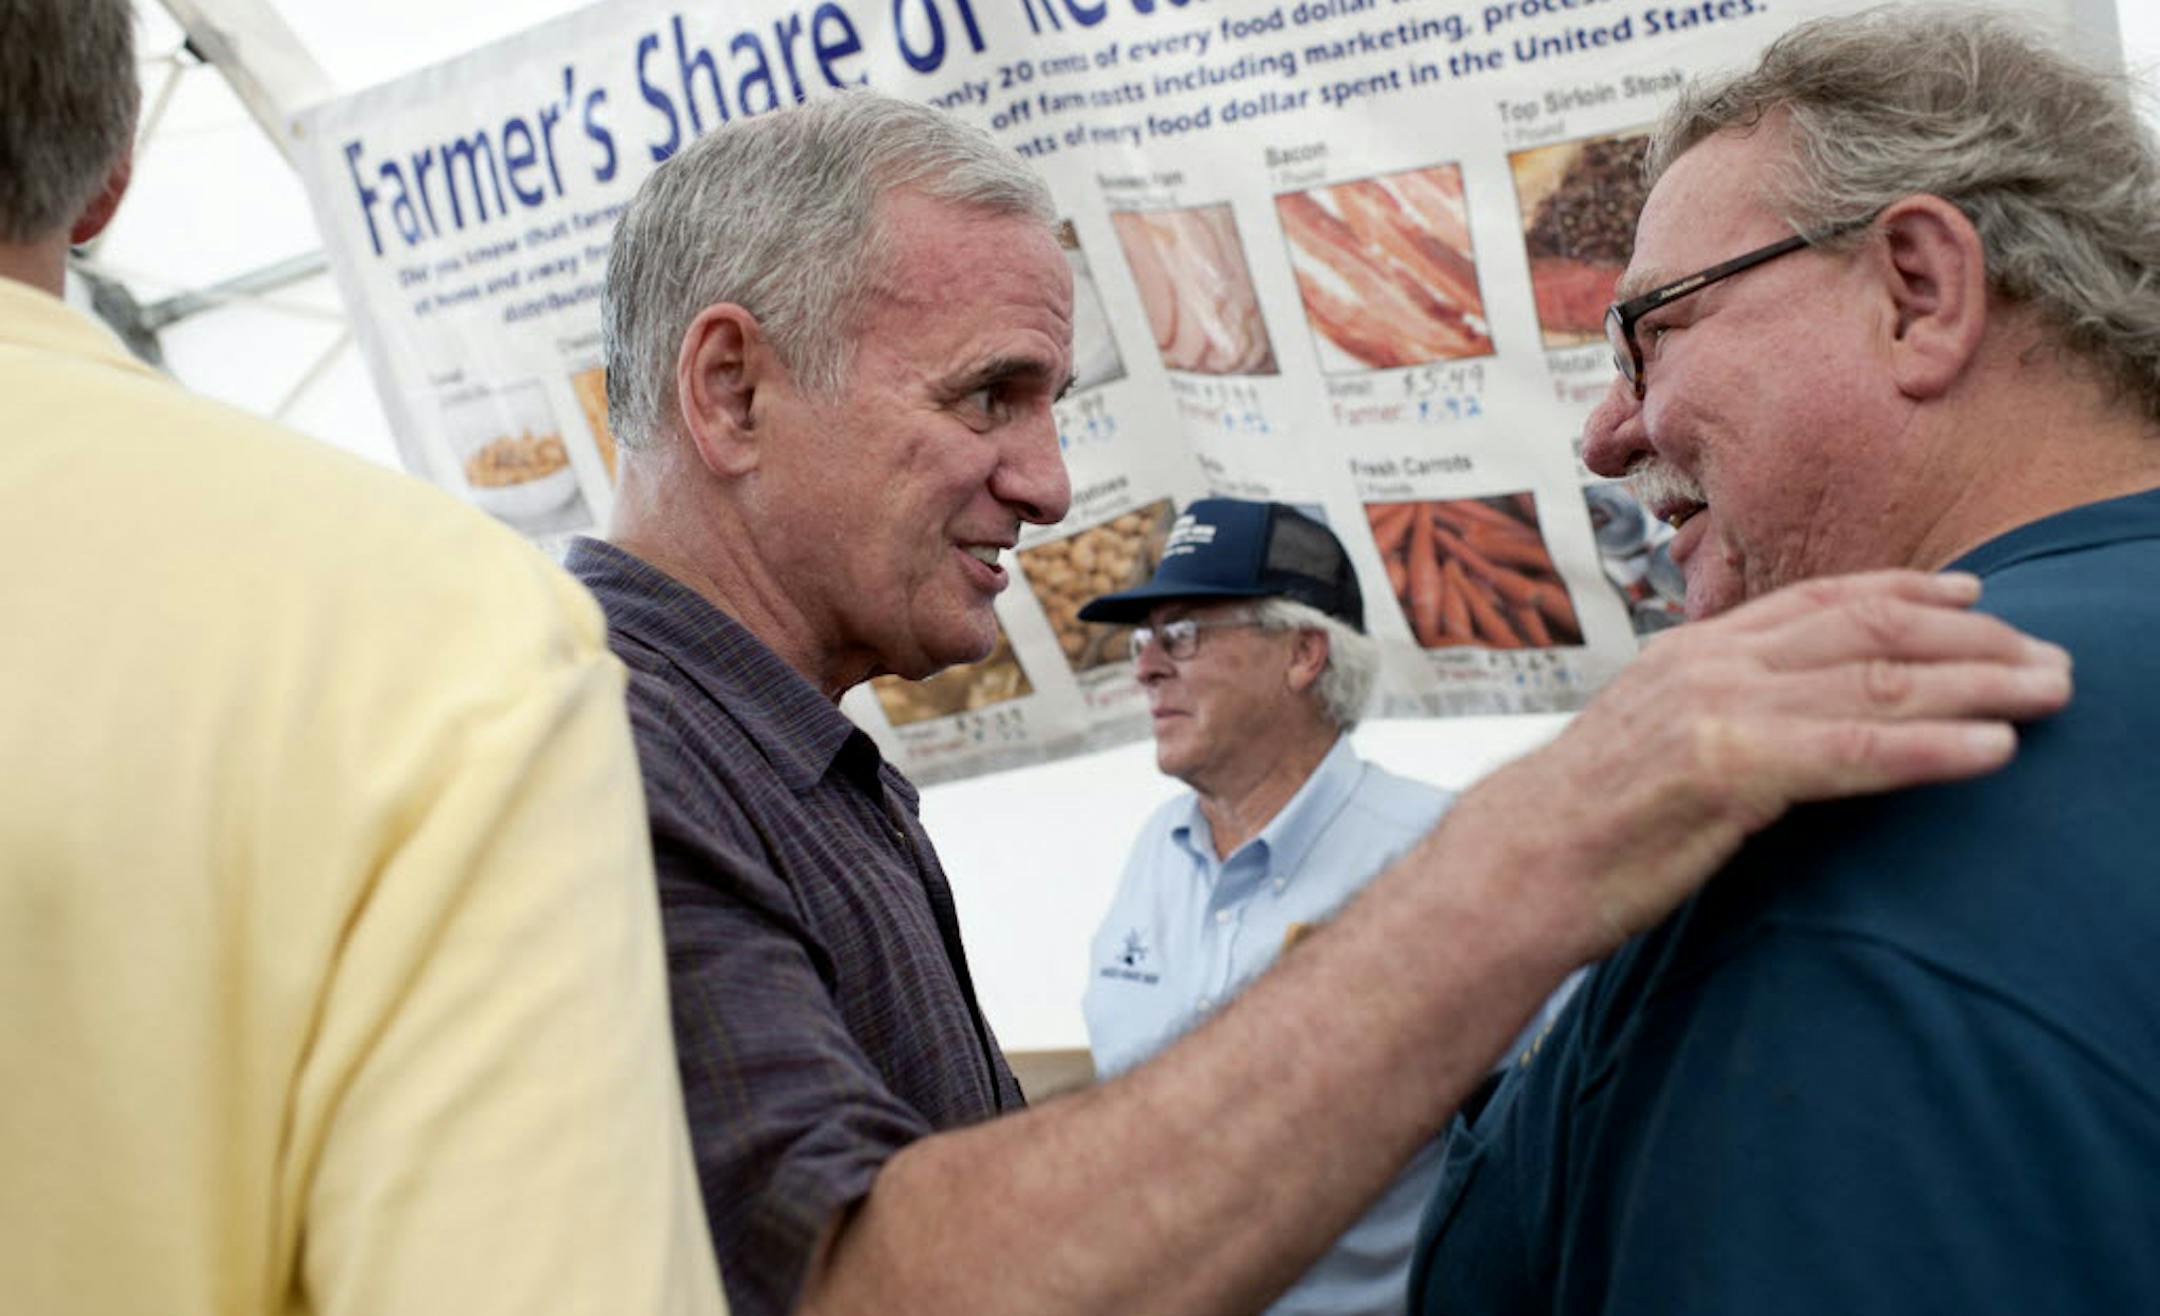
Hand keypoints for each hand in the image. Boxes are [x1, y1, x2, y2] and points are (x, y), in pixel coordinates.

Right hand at [1437, 569, 2071, 959]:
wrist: (1508, 868)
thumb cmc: (1579, 825)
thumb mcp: (1651, 743)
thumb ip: (1717, 716)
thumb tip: (1775, 727)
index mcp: (1691, 651)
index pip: (1818, 602)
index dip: (1904, 595)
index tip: (1974, 599)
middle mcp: (1708, 661)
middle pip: (1865, 631)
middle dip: (1971, 642)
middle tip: (2050, 656)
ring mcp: (1715, 707)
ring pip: (1874, 682)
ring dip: (1978, 687)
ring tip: (2051, 692)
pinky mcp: (1724, 767)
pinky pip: (1851, 752)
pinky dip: (1931, 750)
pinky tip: (1993, 753)